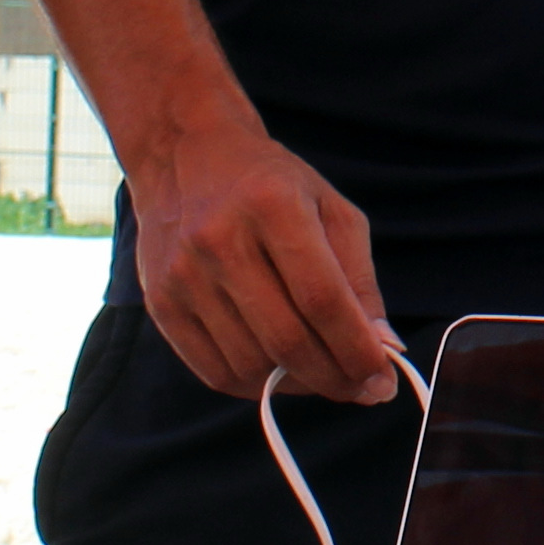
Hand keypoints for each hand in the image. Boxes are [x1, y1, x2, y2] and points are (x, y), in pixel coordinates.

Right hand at [131, 105, 397, 402]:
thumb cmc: (270, 184)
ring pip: (251, 363)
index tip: (382, 379)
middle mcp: (220, 240)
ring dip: (298, 386)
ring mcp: (184, 275)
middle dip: (334, 378)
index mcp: (272, 206)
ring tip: (325, 378)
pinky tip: (281, 376)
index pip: (322, 299)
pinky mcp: (161, 303)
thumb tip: (382, 345)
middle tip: (362, 390)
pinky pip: (213, 370)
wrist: (184, 154)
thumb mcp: (330, 208)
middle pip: (286, 339)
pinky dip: (255, 386)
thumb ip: (359, 277)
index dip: (357, 349)